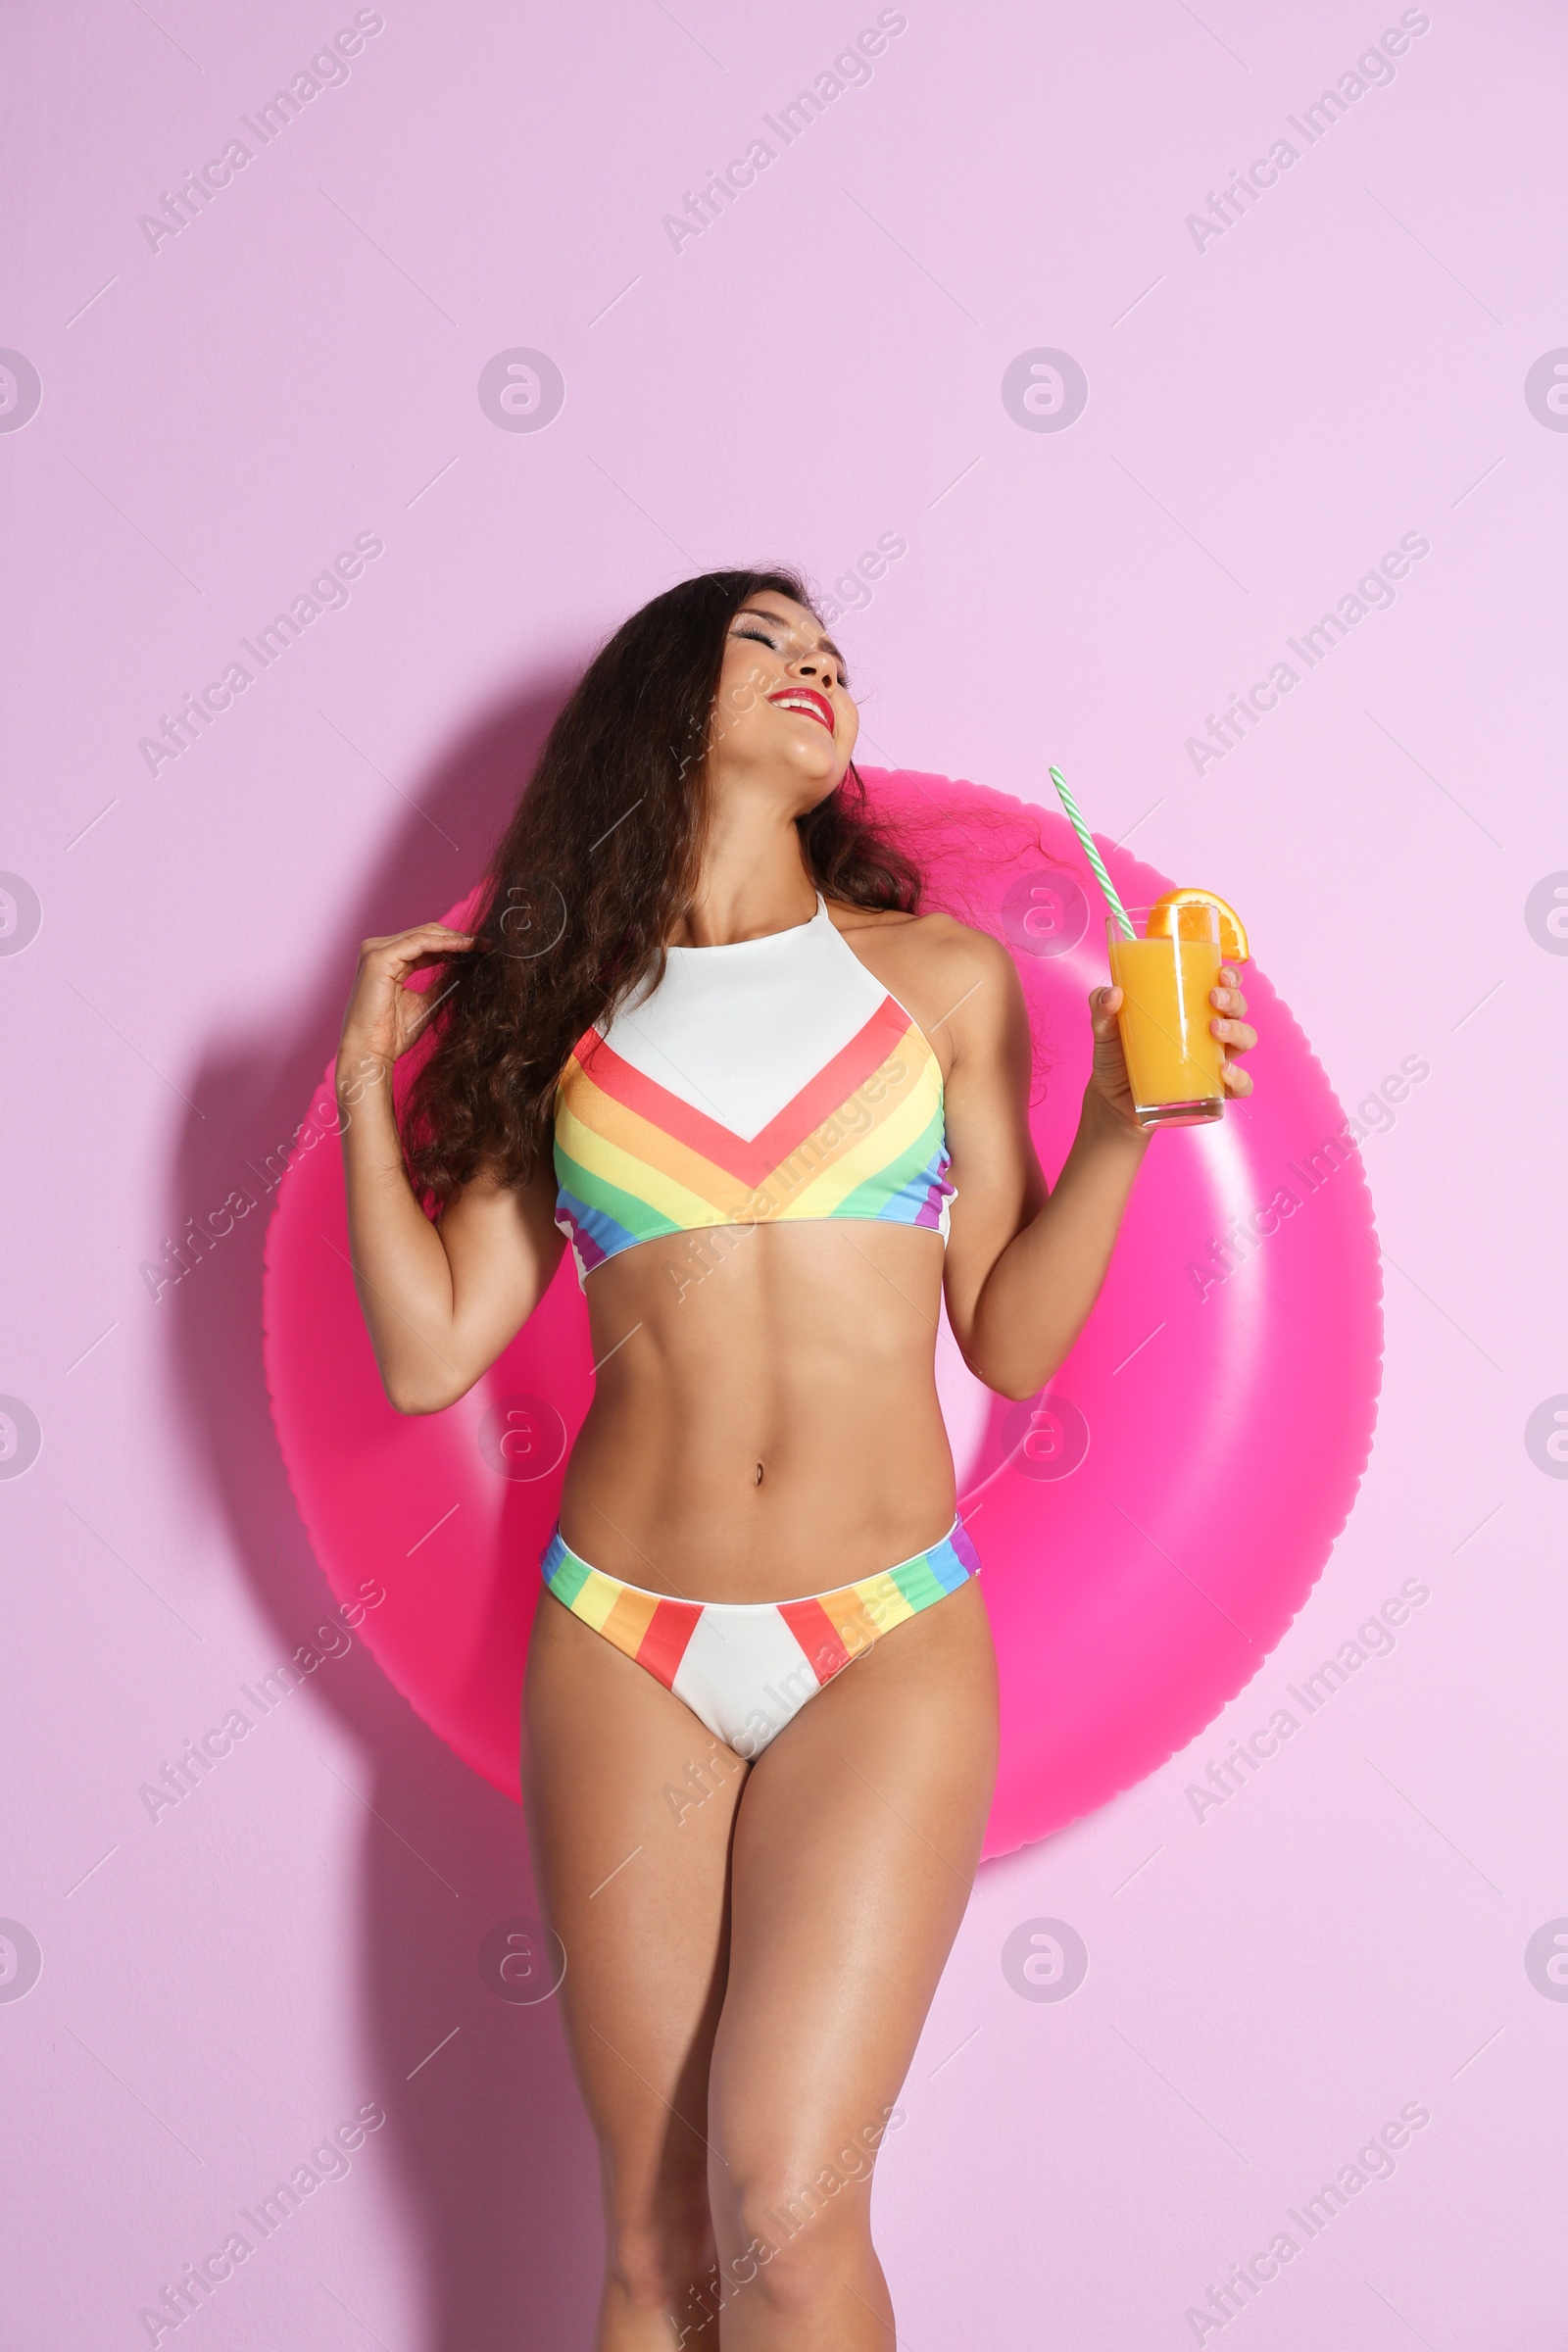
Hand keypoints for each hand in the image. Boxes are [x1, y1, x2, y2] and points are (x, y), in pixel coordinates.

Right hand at [336, 921, 475, 1084]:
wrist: (371, 1053)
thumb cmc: (392, 1035)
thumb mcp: (426, 1002)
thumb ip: (442, 983)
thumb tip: (466, 968)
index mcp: (388, 960)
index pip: (426, 943)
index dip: (456, 944)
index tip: (484, 949)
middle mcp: (379, 950)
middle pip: (426, 933)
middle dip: (459, 938)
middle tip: (488, 945)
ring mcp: (376, 951)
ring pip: (425, 934)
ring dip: (456, 939)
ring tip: (482, 945)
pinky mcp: (379, 957)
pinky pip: (420, 942)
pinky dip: (446, 943)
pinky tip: (467, 948)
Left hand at [1085, 965, 1259, 1128]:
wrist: (1111, 1101)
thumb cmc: (1116, 1055)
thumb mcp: (1105, 1027)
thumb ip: (1101, 1006)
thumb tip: (1112, 994)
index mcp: (1191, 1008)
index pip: (1222, 984)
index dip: (1231, 976)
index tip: (1220, 974)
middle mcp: (1210, 1031)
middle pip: (1239, 1008)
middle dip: (1234, 1000)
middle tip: (1213, 999)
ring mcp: (1213, 1060)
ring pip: (1245, 1040)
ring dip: (1238, 1031)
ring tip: (1214, 1030)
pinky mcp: (1212, 1090)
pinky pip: (1241, 1086)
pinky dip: (1240, 1079)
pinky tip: (1224, 1072)